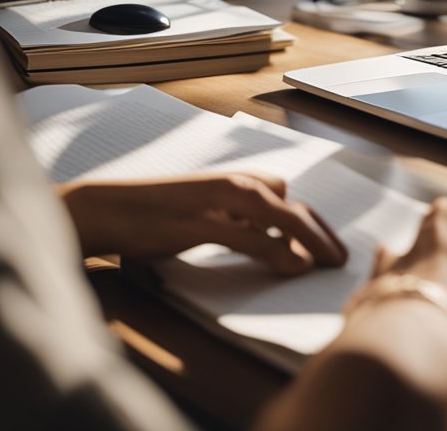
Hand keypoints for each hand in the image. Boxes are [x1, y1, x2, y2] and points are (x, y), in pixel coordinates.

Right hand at [58, 173, 346, 274]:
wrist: (106, 209)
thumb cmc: (155, 215)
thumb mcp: (205, 217)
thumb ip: (239, 224)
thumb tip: (273, 243)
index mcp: (235, 180)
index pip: (289, 199)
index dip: (314, 223)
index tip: (330, 244)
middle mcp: (233, 182)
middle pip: (293, 207)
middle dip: (321, 233)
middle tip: (340, 258)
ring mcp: (217, 199)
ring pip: (279, 217)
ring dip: (310, 240)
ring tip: (329, 263)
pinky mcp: (200, 220)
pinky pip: (249, 237)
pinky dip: (277, 251)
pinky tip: (294, 265)